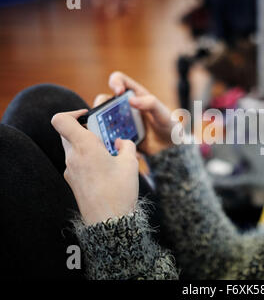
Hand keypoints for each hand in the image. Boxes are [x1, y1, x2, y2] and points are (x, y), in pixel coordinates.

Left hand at [51, 109, 138, 224]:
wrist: (109, 222)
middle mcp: (72, 157)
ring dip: (87, 147)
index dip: (72, 113)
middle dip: (84, 130)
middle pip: (68, 133)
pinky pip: (77, 163)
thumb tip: (121, 143)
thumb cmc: (119, 191)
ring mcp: (70, 171)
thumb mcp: (131, 163)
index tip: (87, 116)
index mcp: (84, 146)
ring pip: (73, 149)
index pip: (61, 120)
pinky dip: (88, 161)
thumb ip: (127, 146)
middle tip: (103, 137)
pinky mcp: (73, 182)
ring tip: (108, 155)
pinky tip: (105, 170)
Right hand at [107, 71, 176, 155]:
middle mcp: (124, 106)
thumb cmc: (168, 126)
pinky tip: (113, 143)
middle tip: (105, 116)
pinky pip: (106, 133)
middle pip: (103, 100)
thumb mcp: (162, 114)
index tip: (118, 92)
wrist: (168, 148)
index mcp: (135, 95)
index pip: (119, 80)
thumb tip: (131, 100)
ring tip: (106, 131)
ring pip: (101, 117)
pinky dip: (105, 137)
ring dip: (100, 123)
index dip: (115, 82)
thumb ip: (151, 104)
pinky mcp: (118, 134)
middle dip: (100, 106)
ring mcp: (120, 121)